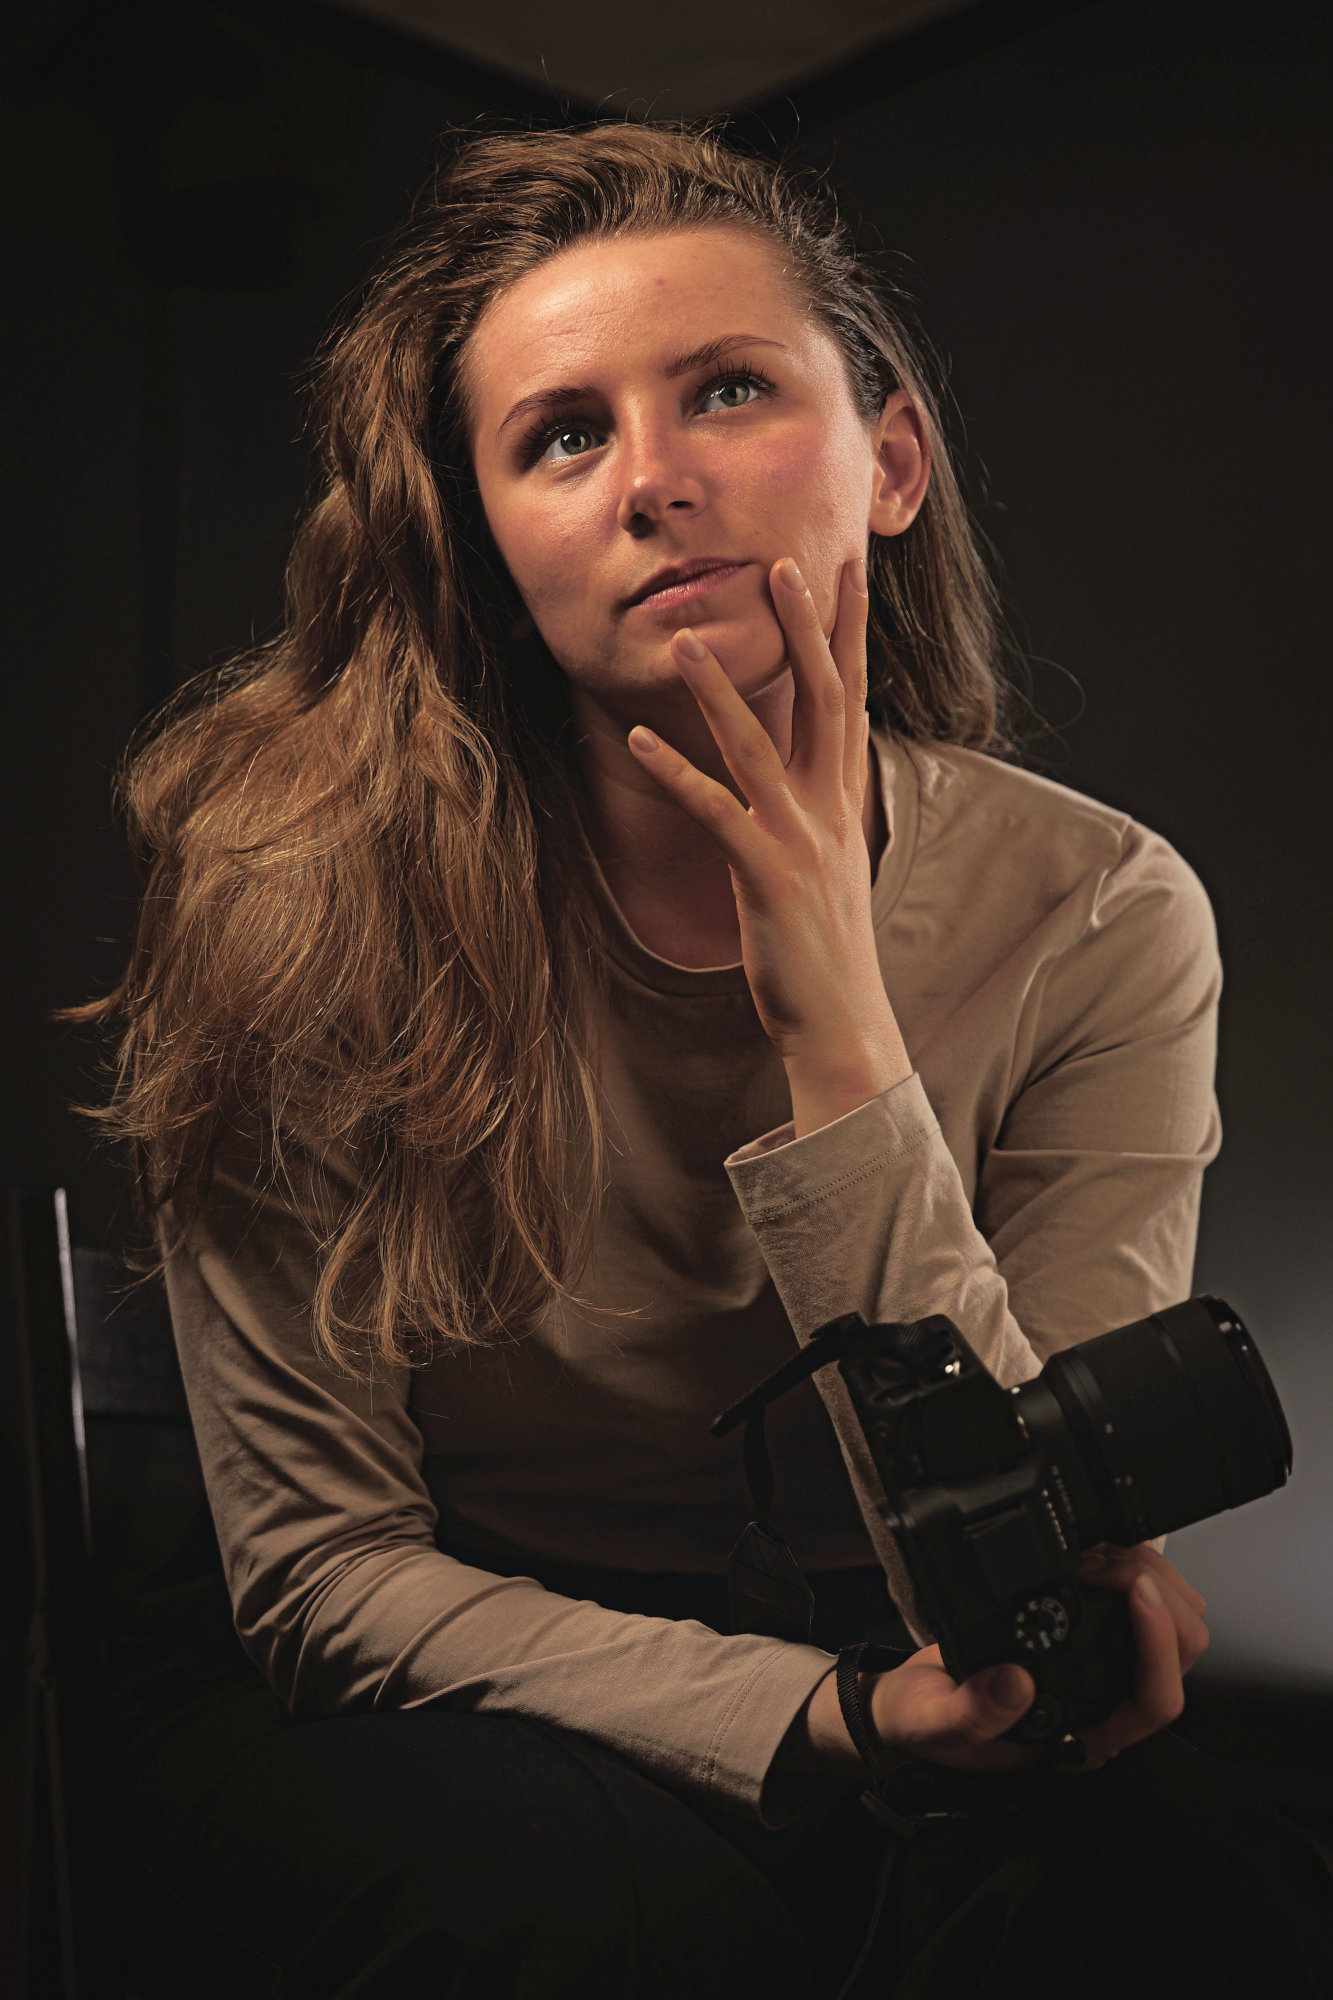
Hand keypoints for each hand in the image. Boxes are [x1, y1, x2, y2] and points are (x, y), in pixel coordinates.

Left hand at [626, 555, 910, 1135]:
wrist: (843, 1021)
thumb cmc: (825, 945)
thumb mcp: (828, 860)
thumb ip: (817, 805)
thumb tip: (808, 767)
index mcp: (846, 799)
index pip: (851, 696)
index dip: (849, 631)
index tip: (847, 569)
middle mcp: (831, 808)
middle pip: (823, 699)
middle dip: (805, 628)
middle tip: (784, 563)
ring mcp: (801, 839)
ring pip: (759, 745)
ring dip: (720, 689)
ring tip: (684, 638)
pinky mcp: (766, 876)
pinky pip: (715, 811)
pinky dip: (677, 772)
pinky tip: (642, 739)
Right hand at [789, 1543, 1207, 1779]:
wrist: (907, 1703)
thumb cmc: (926, 1723)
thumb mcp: (934, 1722)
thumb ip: (974, 1711)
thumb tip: (1018, 1683)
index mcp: (1080, 1735)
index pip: (1154, 1700)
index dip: (1157, 1645)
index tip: (1135, 1591)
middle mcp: (1102, 1702)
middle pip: (1180, 1655)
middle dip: (1160, 1598)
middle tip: (1111, 1561)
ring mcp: (1100, 1666)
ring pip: (1169, 1624)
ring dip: (1149, 1578)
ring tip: (1099, 1554)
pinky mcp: (1087, 1632)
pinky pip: (1136, 1600)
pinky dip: (1126, 1567)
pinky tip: (1092, 1551)